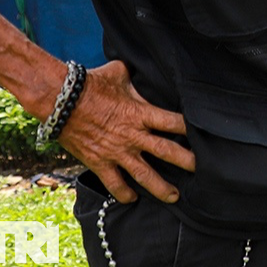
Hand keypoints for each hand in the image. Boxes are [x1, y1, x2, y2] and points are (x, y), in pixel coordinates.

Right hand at [57, 60, 194, 203]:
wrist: (61, 100)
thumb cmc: (91, 84)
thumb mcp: (119, 73)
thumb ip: (135, 76)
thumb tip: (141, 67)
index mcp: (142, 113)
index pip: (174, 122)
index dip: (191, 129)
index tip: (205, 135)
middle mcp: (133, 135)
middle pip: (167, 151)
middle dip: (187, 162)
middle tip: (202, 171)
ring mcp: (117, 152)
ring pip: (144, 175)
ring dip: (161, 187)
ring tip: (174, 197)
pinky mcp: (100, 162)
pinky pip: (115, 184)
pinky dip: (124, 194)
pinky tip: (133, 199)